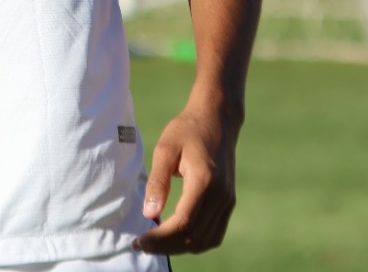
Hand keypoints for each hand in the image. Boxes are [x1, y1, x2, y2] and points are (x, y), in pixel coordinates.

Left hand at [133, 105, 240, 254]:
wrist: (217, 120)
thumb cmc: (186, 130)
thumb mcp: (165, 149)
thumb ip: (157, 182)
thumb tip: (149, 214)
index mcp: (205, 181)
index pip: (184, 222)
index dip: (161, 237)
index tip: (139, 240)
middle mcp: (221, 196)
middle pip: (194, 236)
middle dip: (166, 246)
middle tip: (141, 245)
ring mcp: (228, 201)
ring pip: (206, 240)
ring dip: (180, 247)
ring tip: (155, 243)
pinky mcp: (228, 202)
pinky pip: (214, 234)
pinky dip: (195, 242)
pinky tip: (174, 238)